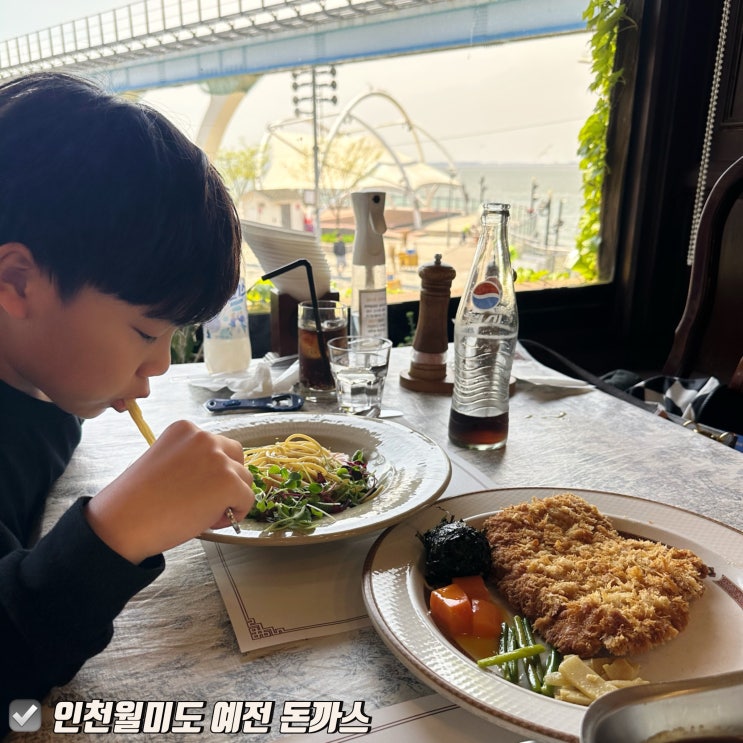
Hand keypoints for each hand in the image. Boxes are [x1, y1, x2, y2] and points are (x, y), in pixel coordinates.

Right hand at [85, 420, 253, 563]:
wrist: (123, 521)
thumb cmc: (138, 500)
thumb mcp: (165, 462)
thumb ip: (191, 460)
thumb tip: (215, 477)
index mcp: (185, 429)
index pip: (216, 446)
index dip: (210, 471)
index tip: (193, 487)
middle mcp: (204, 438)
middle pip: (236, 457)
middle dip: (227, 479)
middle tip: (204, 500)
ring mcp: (218, 459)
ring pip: (244, 479)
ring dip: (231, 498)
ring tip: (203, 513)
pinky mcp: (229, 482)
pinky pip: (248, 499)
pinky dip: (237, 513)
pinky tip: (210, 520)